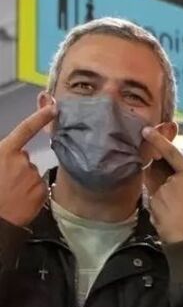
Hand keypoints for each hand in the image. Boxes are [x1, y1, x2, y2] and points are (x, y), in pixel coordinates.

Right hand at [0, 105, 54, 227]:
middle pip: (25, 158)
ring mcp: (33, 175)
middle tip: (6, 181)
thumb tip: (15, 153)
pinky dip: (32, 191)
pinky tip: (21, 198)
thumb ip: (5, 156)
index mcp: (5, 152)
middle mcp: (22, 161)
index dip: (39, 118)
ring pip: (32, 173)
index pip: (25, 130)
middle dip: (18, 166)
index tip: (54, 108)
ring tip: (12, 192)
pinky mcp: (42, 190)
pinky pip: (39, 186)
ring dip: (25, 180)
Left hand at [142, 127, 182, 242]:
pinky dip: (162, 207)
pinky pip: (156, 201)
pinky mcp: (152, 206)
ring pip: (158, 188)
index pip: (171, 153)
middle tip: (177, 190)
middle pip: (161, 171)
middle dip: (165, 176)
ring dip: (166, 195)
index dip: (158, 140)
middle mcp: (172, 182)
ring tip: (180, 210)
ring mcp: (160, 194)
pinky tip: (174, 217)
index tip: (147, 130)